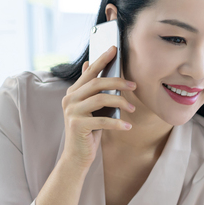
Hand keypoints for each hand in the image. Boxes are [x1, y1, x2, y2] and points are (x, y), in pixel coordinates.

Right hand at [59, 45, 135, 168]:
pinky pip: (102, 121)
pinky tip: (128, 126)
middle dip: (117, 82)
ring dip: (120, 103)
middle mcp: (69, 99)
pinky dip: (117, 123)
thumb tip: (90, 64)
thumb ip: (91, 89)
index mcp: (73, 92)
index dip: (102, 60)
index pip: (90, 72)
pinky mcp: (77, 125)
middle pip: (96, 84)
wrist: (77, 156)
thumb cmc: (88, 131)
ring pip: (100, 100)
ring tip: (132, 109)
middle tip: (134, 86)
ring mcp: (72, 112)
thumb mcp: (91, 108)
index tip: (114, 49)